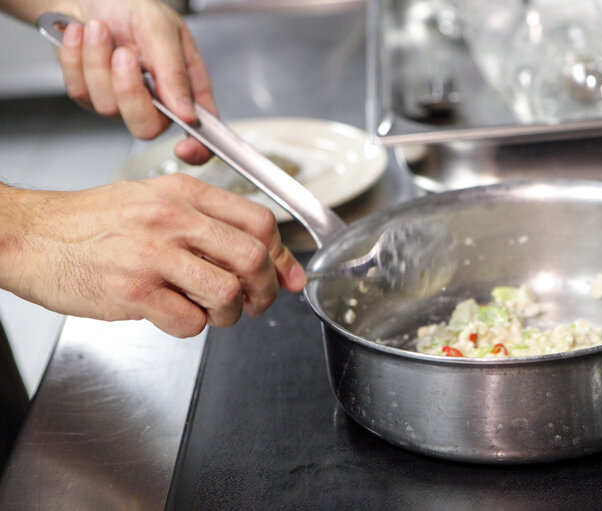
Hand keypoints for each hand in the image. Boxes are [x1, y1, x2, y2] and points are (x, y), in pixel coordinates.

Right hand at [0, 175, 305, 336]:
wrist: (32, 236)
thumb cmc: (94, 222)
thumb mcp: (155, 200)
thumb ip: (209, 222)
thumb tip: (263, 254)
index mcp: (184, 194)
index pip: (259, 222)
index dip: (282, 256)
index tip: (287, 277)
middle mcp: (172, 220)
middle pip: (253, 259)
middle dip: (266, 291)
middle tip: (256, 302)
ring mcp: (152, 256)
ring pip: (228, 293)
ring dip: (230, 314)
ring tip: (213, 311)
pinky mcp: (132, 292)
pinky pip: (189, 323)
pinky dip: (192, 328)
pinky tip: (176, 315)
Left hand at [54, 0, 214, 163]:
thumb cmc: (131, 7)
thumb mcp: (162, 29)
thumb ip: (175, 72)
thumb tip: (187, 113)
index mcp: (187, 88)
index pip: (200, 130)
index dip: (196, 148)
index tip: (184, 148)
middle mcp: (157, 101)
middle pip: (147, 128)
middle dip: (129, 90)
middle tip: (124, 54)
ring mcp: (122, 103)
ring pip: (109, 107)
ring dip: (98, 62)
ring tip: (100, 30)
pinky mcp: (90, 97)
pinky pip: (80, 92)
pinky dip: (76, 58)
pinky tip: (82, 37)